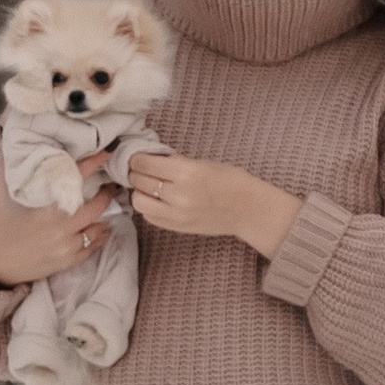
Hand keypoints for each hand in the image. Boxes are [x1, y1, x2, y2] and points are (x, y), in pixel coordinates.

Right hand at [0, 153, 118, 287]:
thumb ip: (8, 166)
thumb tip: (13, 142)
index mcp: (46, 208)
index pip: (76, 179)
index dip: (93, 163)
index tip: (106, 152)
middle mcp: (60, 228)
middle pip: (97, 206)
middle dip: (106, 193)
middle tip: (109, 183)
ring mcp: (66, 246)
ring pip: (98, 228)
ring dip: (105, 215)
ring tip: (108, 204)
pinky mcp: (68, 261)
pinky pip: (93, 246)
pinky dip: (100, 235)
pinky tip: (102, 226)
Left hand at [120, 151, 303, 259]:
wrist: (248, 209)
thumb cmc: (231, 181)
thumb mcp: (203, 163)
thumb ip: (176, 163)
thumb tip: (153, 159)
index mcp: (187, 173)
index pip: (144, 164)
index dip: (137, 158)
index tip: (138, 157)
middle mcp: (178, 195)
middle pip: (139, 181)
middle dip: (136, 173)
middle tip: (142, 169)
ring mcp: (176, 215)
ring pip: (138, 202)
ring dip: (139, 191)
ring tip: (148, 186)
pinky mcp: (177, 228)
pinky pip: (149, 217)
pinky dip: (147, 207)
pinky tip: (156, 200)